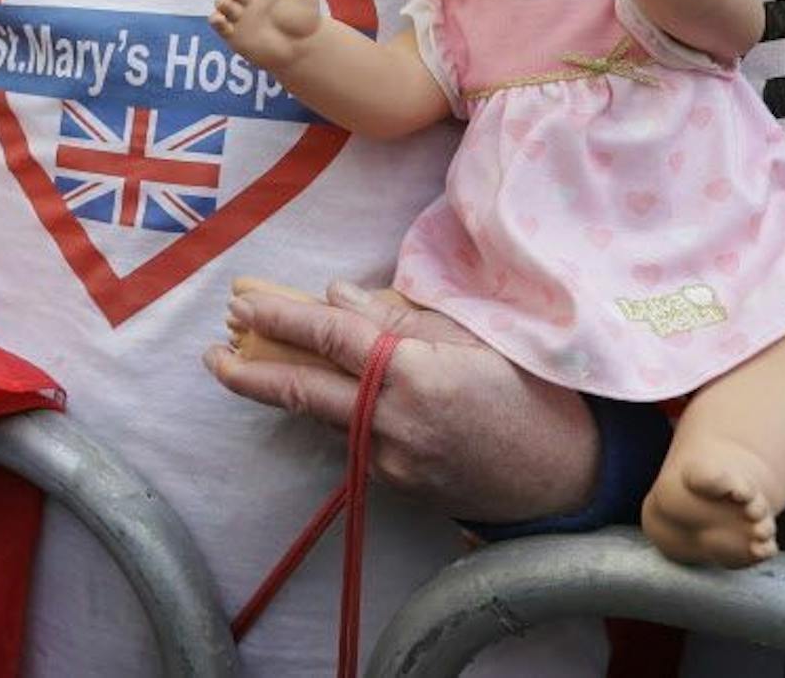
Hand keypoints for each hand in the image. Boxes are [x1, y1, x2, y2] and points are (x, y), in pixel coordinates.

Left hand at [204, 280, 598, 521]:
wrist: (571, 477)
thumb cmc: (534, 393)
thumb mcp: (475, 336)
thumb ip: (399, 318)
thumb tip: (335, 296)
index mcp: (414, 375)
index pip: (330, 338)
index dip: (281, 318)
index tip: (242, 304)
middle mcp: (393, 422)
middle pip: (303, 392)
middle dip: (249, 372)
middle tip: (213, 353)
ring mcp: (393, 462)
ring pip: (324, 418)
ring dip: (287, 390)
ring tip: (252, 362)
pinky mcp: (399, 488)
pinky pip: (351, 441)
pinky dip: (331, 414)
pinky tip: (321, 394)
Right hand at [210, 0, 324, 70]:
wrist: (301, 50)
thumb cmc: (305, 23)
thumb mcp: (309, 1)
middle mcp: (249, 2)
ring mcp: (241, 18)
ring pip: (224, 5)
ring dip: (222, 2)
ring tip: (225, 3)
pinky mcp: (234, 35)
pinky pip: (220, 26)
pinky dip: (216, 21)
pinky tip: (218, 18)